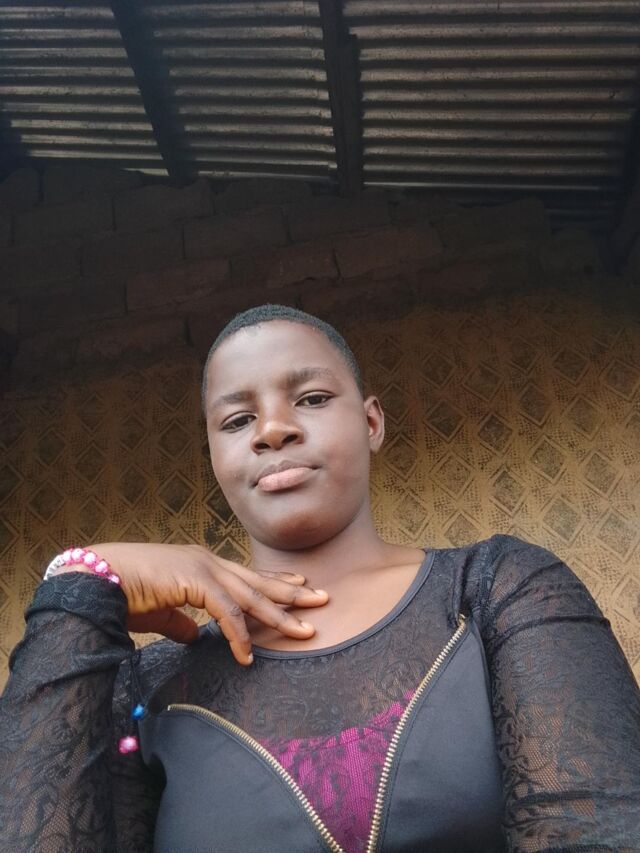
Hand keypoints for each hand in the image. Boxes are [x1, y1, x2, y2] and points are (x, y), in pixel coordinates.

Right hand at [85, 542, 328, 663]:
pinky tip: (248, 656)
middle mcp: (208, 562)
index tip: (301, 586)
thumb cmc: (123, 593)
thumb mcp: (160, 612)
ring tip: (307, 632)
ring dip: (280, 615)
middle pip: (260, 581)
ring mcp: (202, 568)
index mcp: (202, 565)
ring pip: (252, 596)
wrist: (96, 578)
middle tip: (323, 600)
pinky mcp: (194, 581)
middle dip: (293, 592)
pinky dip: (240, 635)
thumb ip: (179, 623)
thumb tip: (195, 637)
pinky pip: (226, 613)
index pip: (248, 575)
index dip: (276, 582)